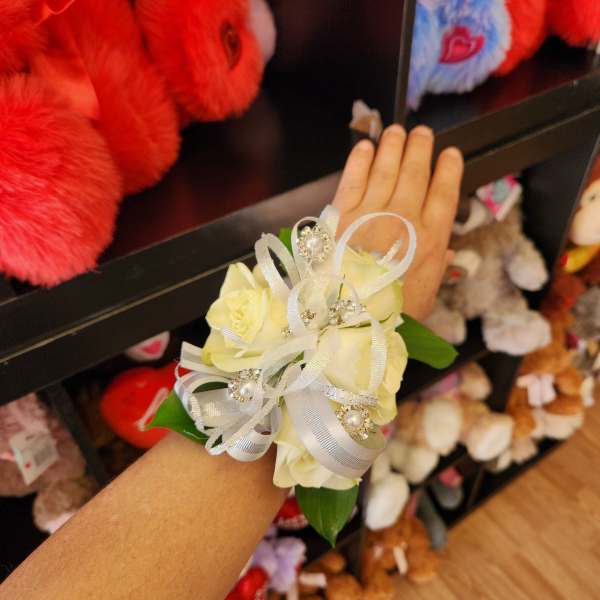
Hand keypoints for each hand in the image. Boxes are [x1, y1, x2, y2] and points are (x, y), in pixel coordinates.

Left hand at [332, 125, 463, 319]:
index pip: (444, 193)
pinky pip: (353, 179)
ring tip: (396, 132)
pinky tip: (365, 147)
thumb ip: (437, 266)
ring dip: (392, 146)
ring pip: (386, 169)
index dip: (448, 170)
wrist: (347, 319)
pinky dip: (360, 160)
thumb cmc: (391, 312)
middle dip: (420, 149)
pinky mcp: (341, 215)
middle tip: (421, 134)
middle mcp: (403, 219)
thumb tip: (447, 250)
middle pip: (415, 173)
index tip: (451, 154)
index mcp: (429, 240)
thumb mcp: (425, 294)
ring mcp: (370, 214)